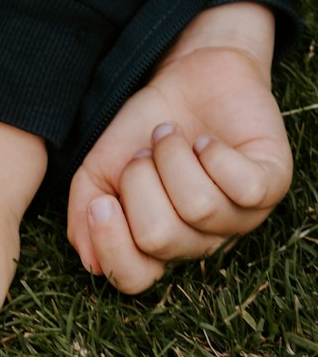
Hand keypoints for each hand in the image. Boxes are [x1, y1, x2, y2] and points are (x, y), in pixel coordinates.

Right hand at [68, 4, 291, 292]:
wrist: (188, 78)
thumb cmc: (143, 129)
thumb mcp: (99, 168)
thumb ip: (84, 212)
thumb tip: (90, 262)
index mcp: (157, 244)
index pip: (134, 279)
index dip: (112, 244)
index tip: (102, 201)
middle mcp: (200, 240)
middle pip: (160, 237)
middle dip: (140, 182)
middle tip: (145, 155)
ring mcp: (240, 217)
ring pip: (199, 207)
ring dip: (173, 157)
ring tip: (171, 136)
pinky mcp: (272, 184)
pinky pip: (241, 187)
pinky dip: (213, 154)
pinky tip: (206, 141)